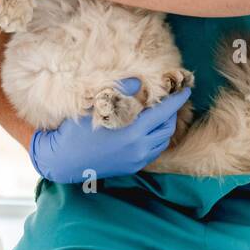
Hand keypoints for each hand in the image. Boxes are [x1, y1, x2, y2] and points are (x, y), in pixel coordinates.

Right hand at [29, 78, 191, 183]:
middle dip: (172, 113)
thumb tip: (139, 81)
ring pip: (162, 142)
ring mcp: (136, 161)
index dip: (176, 100)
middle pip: (167, 128)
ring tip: (160, 114)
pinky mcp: (132, 168)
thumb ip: (121, 92)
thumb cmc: (77, 131)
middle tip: (169, 100)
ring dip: (165, 127)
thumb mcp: (98, 107)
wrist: (63, 160)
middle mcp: (139, 149)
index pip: (163, 113)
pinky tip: (148, 130)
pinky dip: (156, 139)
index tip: (186, 90)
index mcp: (133, 133)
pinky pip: (153, 152)